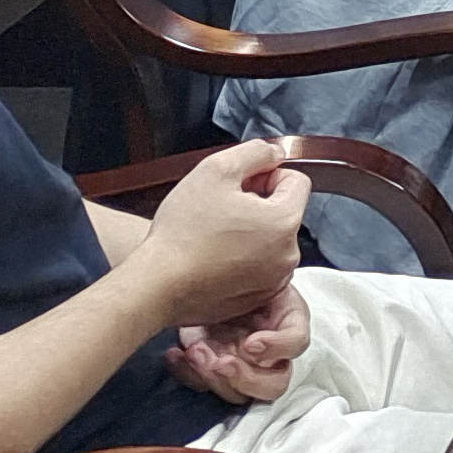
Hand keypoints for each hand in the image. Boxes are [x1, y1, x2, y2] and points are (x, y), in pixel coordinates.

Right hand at [128, 138, 310, 335]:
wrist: (156, 285)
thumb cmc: (183, 232)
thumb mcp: (217, 169)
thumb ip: (256, 152)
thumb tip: (275, 154)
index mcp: (285, 221)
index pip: (296, 182)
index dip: (266, 176)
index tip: (240, 186)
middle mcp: (287, 255)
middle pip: (283, 212)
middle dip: (257, 205)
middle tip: (221, 210)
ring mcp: (272, 281)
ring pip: (270, 241)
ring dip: (249, 233)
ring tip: (213, 236)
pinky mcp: (255, 300)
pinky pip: (257, 268)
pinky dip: (241, 260)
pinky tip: (213, 258)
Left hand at [169, 272, 311, 405]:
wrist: (200, 275)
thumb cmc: (235, 270)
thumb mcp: (255, 269)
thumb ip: (265, 277)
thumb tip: (271, 283)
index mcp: (286, 320)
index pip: (297, 342)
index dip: (277, 348)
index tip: (251, 344)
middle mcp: (269, 351)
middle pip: (274, 384)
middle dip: (245, 378)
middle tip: (219, 361)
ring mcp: (241, 366)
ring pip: (239, 394)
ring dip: (213, 377)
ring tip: (193, 351)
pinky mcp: (212, 372)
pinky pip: (203, 386)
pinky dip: (187, 374)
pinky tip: (175, 355)